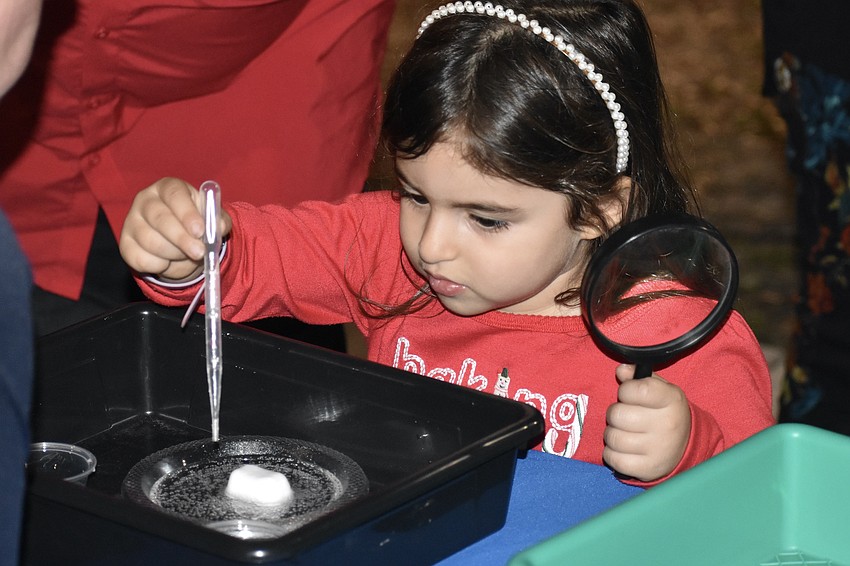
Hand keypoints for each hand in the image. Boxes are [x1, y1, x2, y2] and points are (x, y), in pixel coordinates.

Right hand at [119, 177, 231, 280]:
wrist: (180, 245)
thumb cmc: (196, 225)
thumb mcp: (212, 220)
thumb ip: (219, 222)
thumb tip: (219, 227)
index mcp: (168, 187)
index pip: (174, 194)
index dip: (187, 212)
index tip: (200, 230)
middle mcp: (145, 200)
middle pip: (160, 218)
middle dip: (182, 239)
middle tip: (200, 252)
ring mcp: (131, 221)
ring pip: (151, 241)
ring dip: (174, 254)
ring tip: (186, 255)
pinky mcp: (125, 244)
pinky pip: (140, 259)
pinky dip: (160, 266)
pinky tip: (169, 261)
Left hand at [603, 364, 690, 481]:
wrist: (686, 446)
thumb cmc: (665, 412)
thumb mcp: (659, 389)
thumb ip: (638, 377)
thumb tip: (621, 371)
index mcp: (671, 400)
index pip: (635, 389)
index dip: (625, 390)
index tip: (629, 394)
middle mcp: (667, 424)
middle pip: (617, 414)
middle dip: (615, 413)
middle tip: (625, 416)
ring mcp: (658, 449)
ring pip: (612, 437)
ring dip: (612, 433)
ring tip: (624, 432)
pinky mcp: (648, 469)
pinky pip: (613, 459)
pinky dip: (611, 453)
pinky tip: (622, 449)